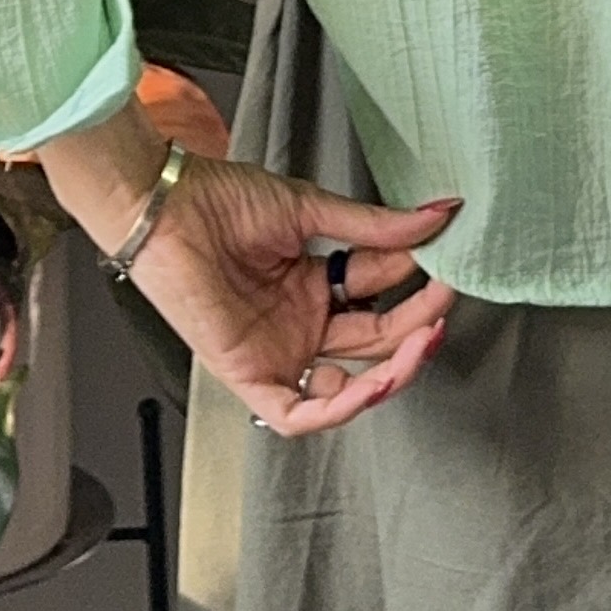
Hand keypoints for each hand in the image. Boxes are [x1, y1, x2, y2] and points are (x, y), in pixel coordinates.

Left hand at [123, 153, 460, 435]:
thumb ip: (373, 226)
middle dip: (416, 321)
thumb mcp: (307, 210)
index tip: (447, 256)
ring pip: (349, 384)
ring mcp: (278, 350)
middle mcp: (300, 322)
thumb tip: (438, 216)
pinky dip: (340, 405)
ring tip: (425, 337)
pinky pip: (301, 411)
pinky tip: (375, 382)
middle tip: (445, 296)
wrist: (163, 206)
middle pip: (374, 338)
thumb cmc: (216, 199)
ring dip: (394, 369)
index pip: (379, 290)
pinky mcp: (250, 374)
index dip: (415, 279)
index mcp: (312, 283)